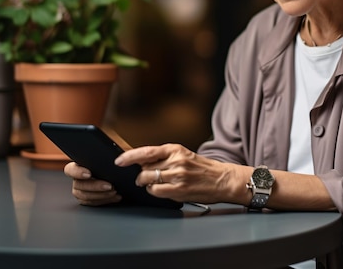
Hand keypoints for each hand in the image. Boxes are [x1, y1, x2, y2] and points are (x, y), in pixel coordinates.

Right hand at [64, 161, 121, 205]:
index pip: (70, 169)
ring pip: (85, 196)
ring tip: (114, 192)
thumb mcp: (109, 156)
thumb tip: (115, 160)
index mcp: (78, 165)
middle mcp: (77, 179)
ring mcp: (81, 190)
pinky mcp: (88, 199)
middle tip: (109, 185)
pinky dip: (104, 200)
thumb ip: (107, 156)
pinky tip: (115, 197)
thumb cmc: (111, 163)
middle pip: (79, 185)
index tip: (88, 174)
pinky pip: (92, 203)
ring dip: (100, 195)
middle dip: (95, 186)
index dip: (77, 172)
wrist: (118, 174)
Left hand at [115, 144, 246, 204]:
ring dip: (146, 184)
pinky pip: (156, 191)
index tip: (119, 161)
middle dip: (140, 174)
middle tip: (144, 177)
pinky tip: (161, 190)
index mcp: (175, 149)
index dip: (129, 156)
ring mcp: (177, 176)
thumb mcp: (183, 155)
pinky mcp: (180, 190)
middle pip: (144, 168)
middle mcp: (175, 160)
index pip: (146, 151)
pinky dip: (154, 192)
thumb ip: (163, 157)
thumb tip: (140, 162)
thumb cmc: (202, 168)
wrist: (223, 179)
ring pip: (148, 180)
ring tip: (154, 183)